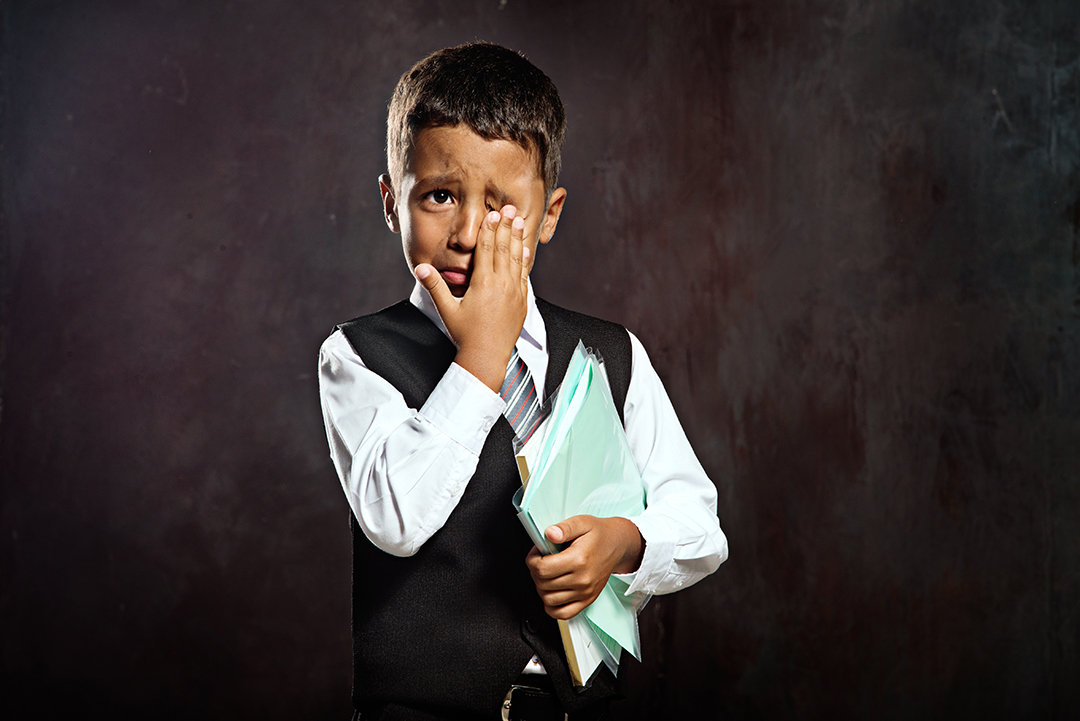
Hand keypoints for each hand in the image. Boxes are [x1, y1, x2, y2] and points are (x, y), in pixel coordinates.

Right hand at [415, 205, 529, 391]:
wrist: (487, 357)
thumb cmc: (465, 335)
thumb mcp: (447, 310)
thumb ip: (434, 287)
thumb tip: (420, 268)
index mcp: (483, 283)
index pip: (486, 249)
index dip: (489, 230)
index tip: (491, 214)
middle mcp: (502, 285)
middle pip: (503, 248)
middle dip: (505, 226)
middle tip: (509, 208)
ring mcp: (514, 293)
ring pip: (516, 258)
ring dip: (517, 238)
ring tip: (518, 220)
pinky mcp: (522, 302)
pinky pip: (524, 275)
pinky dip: (525, 259)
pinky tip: (526, 248)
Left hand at [525, 515, 644, 618]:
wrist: (617, 545)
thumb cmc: (598, 534)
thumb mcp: (581, 523)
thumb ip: (564, 528)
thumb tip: (550, 534)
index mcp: (578, 559)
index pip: (542, 568)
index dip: (532, 560)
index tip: (536, 553)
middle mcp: (582, 579)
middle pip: (543, 584)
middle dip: (535, 571)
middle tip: (541, 561)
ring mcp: (585, 592)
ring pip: (549, 600)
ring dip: (541, 588)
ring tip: (547, 575)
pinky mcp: (587, 600)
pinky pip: (563, 614)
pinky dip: (552, 607)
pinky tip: (552, 592)